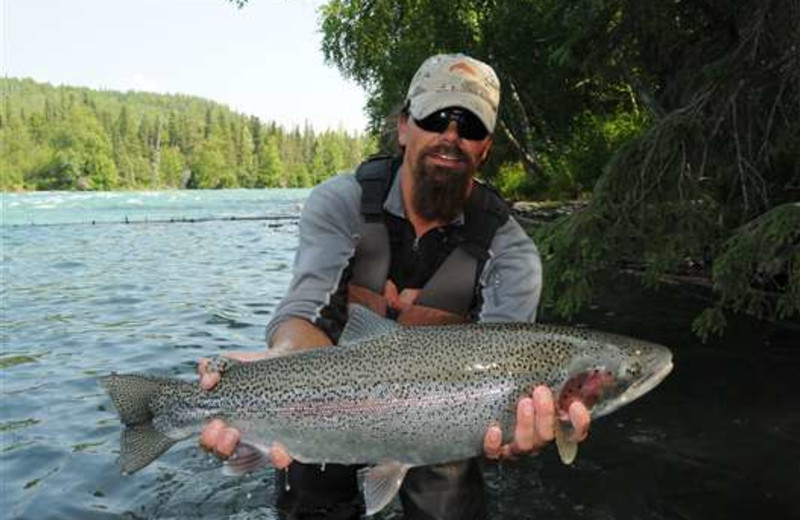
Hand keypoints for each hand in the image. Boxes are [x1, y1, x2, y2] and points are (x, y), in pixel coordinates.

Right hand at [197, 352, 292, 468]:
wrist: (283, 363)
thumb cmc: (251, 369)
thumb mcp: (230, 364)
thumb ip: (214, 368)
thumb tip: (204, 374)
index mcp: (222, 423)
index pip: (210, 441)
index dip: (209, 438)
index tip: (215, 423)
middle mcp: (239, 437)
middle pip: (224, 453)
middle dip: (223, 445)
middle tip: (230, 431)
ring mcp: (261, 441)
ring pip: (250, 460)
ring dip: (247, 454)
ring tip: (248, 439)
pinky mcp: (283, 441)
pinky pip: (280, 458)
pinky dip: (278, 457)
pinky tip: (279, 448)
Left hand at [483, 385, 589, 459]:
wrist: (493, 407)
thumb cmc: (527, 393)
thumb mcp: (552, 384)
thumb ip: (575, 380)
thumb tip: (600, 374)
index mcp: (554, 426)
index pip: (575, 433)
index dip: (579, 423)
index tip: (575, 405)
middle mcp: (538, 438)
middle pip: (547, 436)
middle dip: (546, 414)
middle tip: (541, 391)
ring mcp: (517, 445)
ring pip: (525, 444)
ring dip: (526, 424)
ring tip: (523, 402)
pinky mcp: (495, 449)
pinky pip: (495, 452)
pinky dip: (494, 444)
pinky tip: (495, 430)